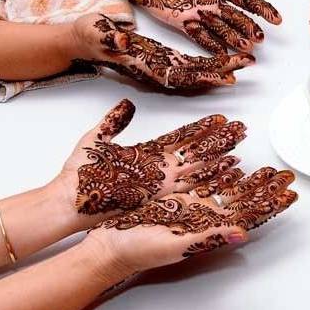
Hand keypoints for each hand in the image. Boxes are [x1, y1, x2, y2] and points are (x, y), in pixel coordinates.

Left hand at [53, 99, 245, 219]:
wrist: (67, 204)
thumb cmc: (77, 178)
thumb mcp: (94, 141)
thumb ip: (113, 123)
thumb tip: (126, 105)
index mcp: (148, 156)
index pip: (182, 138)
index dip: (201, 128)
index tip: (220, 119)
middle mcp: (160, 171)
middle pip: (197, 152)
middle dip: (220, 141)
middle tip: (241, 129)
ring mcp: (161, 185)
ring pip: (200, 168)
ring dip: (222, 159)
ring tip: (242, 149)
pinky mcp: (160, 198)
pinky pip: (193, 186)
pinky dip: (212, 179)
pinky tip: (229, 173)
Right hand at [73, 14, 253, 90]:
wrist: (82, 40)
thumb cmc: (88, 35)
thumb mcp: (96, 31)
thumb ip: (109, 37)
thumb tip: (124, 40)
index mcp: (143, 63)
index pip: (179, 72)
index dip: (204, 75)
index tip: (228, 75)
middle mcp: (155, 69)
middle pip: (195, 74)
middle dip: (223, 70)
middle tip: (249, 61)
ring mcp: (159, 66)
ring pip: (196, 70)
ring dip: (221, 67)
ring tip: (246, 60)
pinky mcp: (162, 60)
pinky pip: (190, 65)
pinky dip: (210, 64)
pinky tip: (227, 60)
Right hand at [87, 168, 296, 272]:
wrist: (107, 244)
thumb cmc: (138, 251)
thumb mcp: (175, 245)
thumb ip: (208, 237)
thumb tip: (242, 233)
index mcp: (208, 228)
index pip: (248, 214)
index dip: (270, 204)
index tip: (291, 193)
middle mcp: (202, 215)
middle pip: (242, 197)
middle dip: (265, 186)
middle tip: (286, 174)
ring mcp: (189, 203)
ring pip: (225, 184)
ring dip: (246, 174)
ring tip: (266, 164)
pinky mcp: (173, 193)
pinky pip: (201, 175)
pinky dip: (217, 164)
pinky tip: (230, 156)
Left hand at [131, 0, 280, 53]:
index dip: (262, 8)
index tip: (276, 19)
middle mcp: (213, 0)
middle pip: (237, 17)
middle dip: (249, 28)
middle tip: (260, 38)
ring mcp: (199, 12)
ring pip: (222, 28)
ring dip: (234, 39)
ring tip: (247, 48)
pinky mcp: (183, 21)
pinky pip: (200, 35)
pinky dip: (212, 45)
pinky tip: (223, 54)